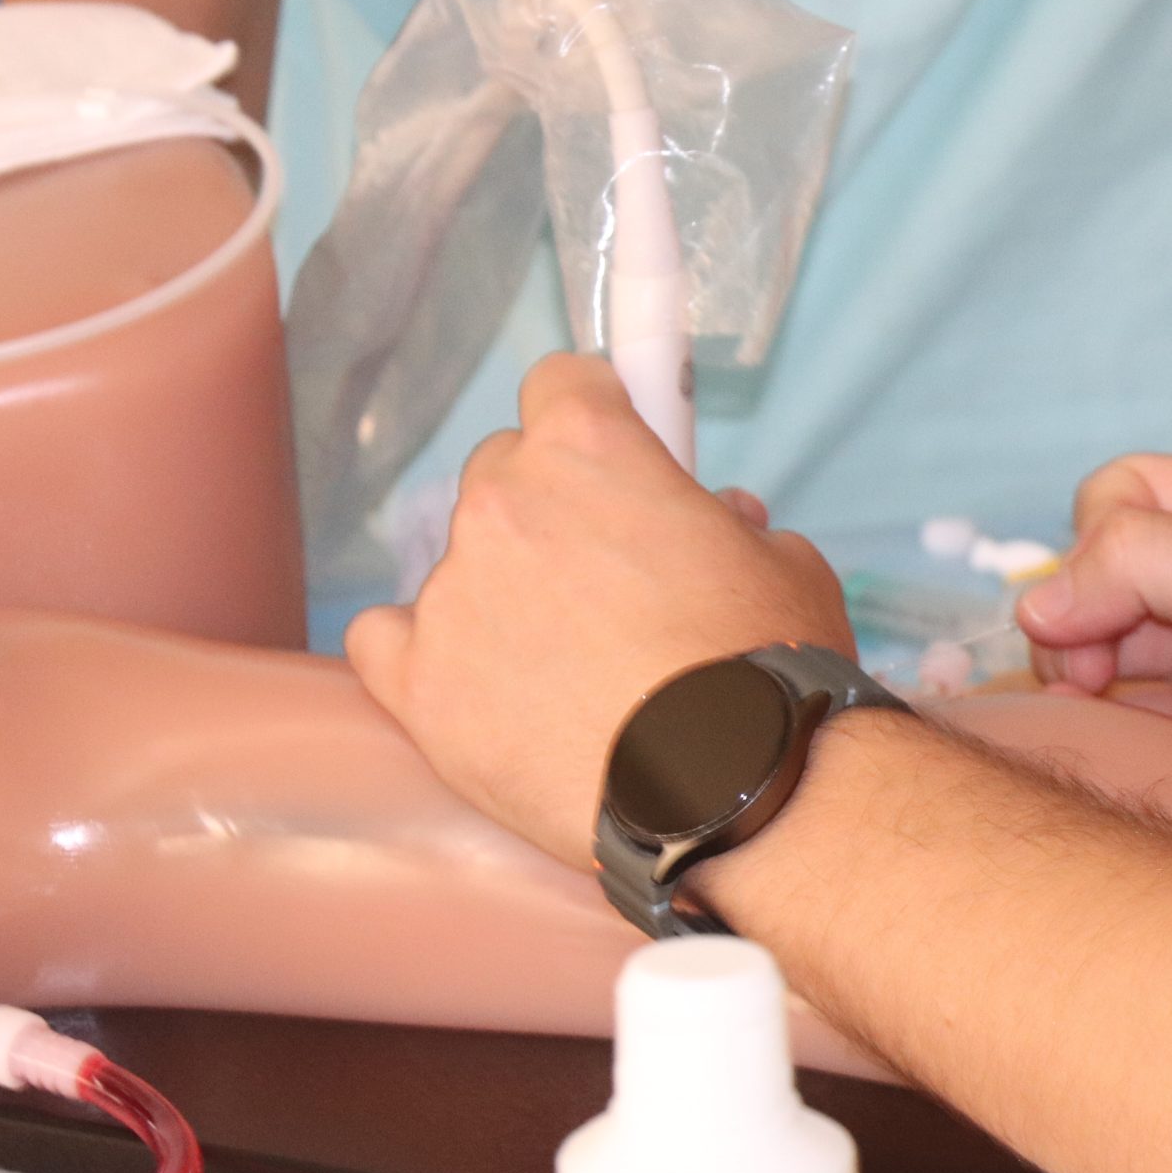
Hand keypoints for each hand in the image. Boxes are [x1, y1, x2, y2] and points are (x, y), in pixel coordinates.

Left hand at [345, 355, 851, 864]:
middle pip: (503, 473)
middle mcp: (503, 501)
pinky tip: (480, 684)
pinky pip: (386, 639)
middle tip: (608, 580)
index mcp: (589, 446)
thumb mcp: (785, 563)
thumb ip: (731, 524)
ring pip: (461, 563)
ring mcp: (452, 590)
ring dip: (505, 592)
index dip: (595, 416)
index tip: (617, 456)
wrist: (726, 790)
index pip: (561, 382)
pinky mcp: (419, 681)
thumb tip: (715, 523)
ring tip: (568, 669)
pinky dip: (425, 652)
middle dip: (550, 512)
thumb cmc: (765, 669)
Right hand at [1016, 455, 1171, 852]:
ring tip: (1080, 723)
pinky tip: (1101, 764)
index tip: (1093, 607)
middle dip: (1072, 622)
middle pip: (1103, 585)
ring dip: (1077, 687)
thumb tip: (1035, 601)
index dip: (1091, 543)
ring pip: (1110, 664)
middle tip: (1077, 679)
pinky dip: (1108, 744)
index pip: (1124, 498)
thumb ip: (1150, 565)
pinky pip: (1145, 738)